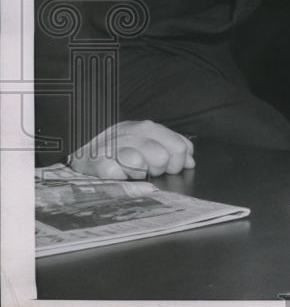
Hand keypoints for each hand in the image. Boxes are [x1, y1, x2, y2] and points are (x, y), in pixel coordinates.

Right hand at [67, 120, 195, 179]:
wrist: (82, 146)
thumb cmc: (120, 145)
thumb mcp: (147, 138)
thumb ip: (171, 145)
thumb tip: (190, 162)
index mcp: (149, 128)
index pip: (179, 147)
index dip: (178, 163)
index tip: (170, 168)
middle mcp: (134, 134)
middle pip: (163, 158)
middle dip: (159, 170)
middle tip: (148, 170)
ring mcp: (116, 147)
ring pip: (141, 165)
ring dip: (139, 174)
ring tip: (132, 172)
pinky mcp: (99, 163)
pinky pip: (118, 175)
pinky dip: (120, 179)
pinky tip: (117, 175)